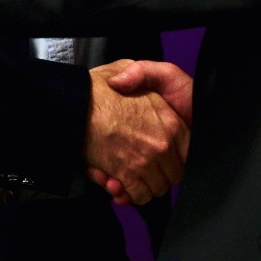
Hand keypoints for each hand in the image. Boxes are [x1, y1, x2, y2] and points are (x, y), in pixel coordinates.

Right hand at [84, 60, 193, 205]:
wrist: (73, 102)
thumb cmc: (97, 86)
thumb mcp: (128, 66)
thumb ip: (143, 73)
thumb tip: (144, 92)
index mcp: (171, 121)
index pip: (187, 152)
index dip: (176, 157)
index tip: (164, 157)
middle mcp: (162, 144)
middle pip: (174, 174)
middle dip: (161, 174)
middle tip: (146, 167)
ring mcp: (145, 161)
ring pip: (156, 188)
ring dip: (145, 186)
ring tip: (131, 176)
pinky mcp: (125, 175)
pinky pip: (138, 195)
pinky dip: (130, 194)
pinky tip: (120, 183)